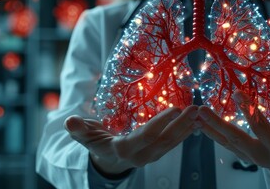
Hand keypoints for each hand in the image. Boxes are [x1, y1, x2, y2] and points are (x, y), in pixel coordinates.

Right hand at [64, 105, 199, 176]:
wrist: (107, 160)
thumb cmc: (96, 143)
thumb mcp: (85, 136)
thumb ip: (79, 129)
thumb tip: (69, 121)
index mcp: (123, 149)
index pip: (145, 136)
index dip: (160, 123)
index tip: (174, 109)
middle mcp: (140, 155)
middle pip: (164, 141)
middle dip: (181, 125)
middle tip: (195, 109)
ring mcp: (151, 156)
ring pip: (172, 143)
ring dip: (187, 128)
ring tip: (200, 113)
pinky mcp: (157, 153)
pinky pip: (173, 144)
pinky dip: (185, 133)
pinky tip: (195, 122)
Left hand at [198, 91, 269, 176]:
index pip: (261, 128)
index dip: (249, 111)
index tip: (238, 92)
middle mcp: (261, 156)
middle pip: (236, 139)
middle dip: (218, 124)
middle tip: (202, 109)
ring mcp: (249, 157)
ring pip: (227, 143)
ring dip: (210, 129)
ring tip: (195, 116)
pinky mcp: (242, 155)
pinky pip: (225, 145)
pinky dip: (212, 134)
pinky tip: (199, 124)